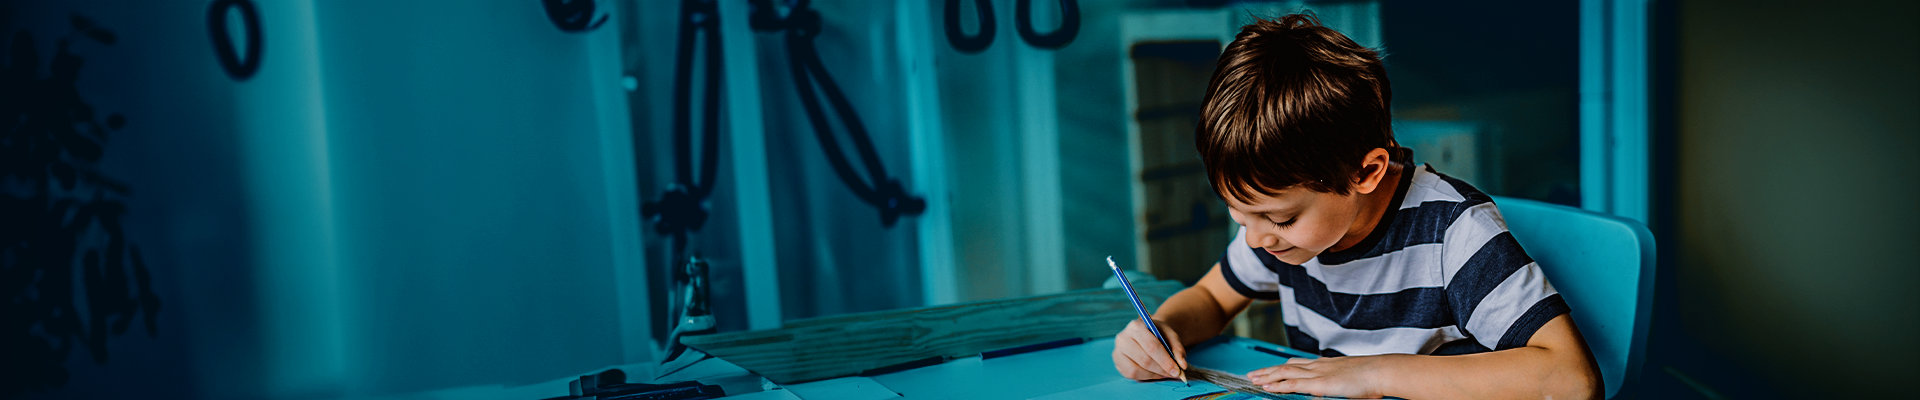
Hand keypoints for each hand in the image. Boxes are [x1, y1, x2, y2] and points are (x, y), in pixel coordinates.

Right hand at [1111, 318, 1188, 380]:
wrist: (1146, 332)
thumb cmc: (1158, 334)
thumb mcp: (1170, 335)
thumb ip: (1178, 348)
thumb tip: (1182, 364)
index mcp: (1136, 326)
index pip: (1151, 346)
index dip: (1165, 360)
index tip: (1177, 370)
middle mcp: (1123, 338)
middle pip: (1144, 359)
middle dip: (1161, 369)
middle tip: (1173, 373)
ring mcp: (1117, 351)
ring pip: (1136, 370)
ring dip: (1154, 375)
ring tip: (1164, 372)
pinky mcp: (1117, 362)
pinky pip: (1131, 375)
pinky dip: (1145, 377)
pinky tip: (1153, 372)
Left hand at [1247, 354, 1400, 398]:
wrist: (1381, 371)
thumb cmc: (1372, 376)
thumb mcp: (1350, 378)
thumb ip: (1339, 382)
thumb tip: (1334, 388)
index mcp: (1326, 363)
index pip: (1298, 362)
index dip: (1282, 366)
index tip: (1271, 368)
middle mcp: (1318, 365)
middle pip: (1286, 366)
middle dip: (1268, 370)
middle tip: (1253, 373)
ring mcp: (1318, 373)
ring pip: (1285, 373)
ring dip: (1267, 376)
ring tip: (1254, 380)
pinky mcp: (1319, 384)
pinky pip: (1293, 384)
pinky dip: (1278, 385)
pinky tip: (1268, 387)